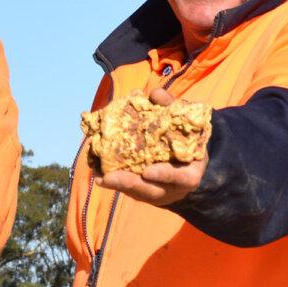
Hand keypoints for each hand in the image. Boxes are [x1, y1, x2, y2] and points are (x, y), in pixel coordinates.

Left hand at [95, 88, 205, 205]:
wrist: (189, 160)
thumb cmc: (187, 137)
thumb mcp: (185, 123)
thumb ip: (172, 109)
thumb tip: (155, 94)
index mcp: (191, 172)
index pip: (182, 178)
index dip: (165, 175)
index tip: (147, 172)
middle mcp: (174, 187)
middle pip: (152, 191)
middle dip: (129, 184)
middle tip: (107, 177)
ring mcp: (158, 192)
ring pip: (136, 193)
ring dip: (115, 183)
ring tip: (97, 174)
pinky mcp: (144, 192)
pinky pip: (127, 188)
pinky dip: (112, 180)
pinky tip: (96, 170)